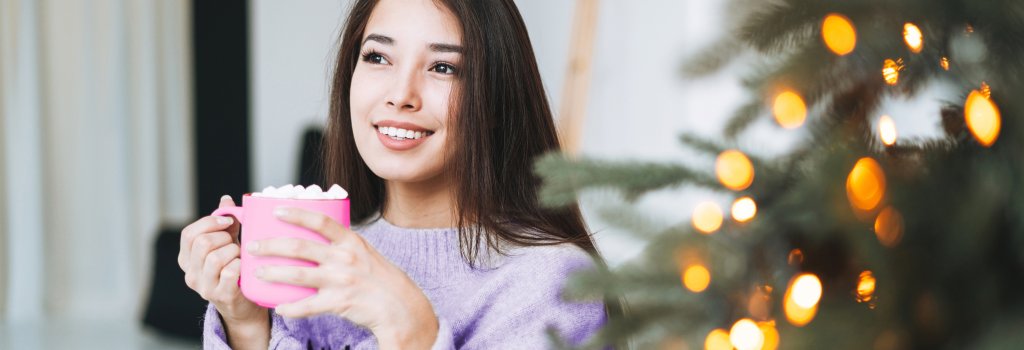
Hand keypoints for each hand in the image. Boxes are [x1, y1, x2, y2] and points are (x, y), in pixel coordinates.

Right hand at [179, 195, 268, 346]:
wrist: (244, 306)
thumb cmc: (235, 269)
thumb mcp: (227, 244)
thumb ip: (225, 223)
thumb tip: (226, 199)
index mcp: (187, 259)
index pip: (189, 234)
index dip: (209, 222)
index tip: (228, 221)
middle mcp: (190, 273)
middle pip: (202, 243)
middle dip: (224, 237)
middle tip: (235, 242)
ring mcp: (203, 287)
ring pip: (215, 257)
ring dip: (234, 251)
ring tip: (240, 256)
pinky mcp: (221, 295)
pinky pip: (230, 271)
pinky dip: (240, 264)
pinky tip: (244, 267)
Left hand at [248, 207, 438, 348]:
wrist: (399, 306)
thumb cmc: (381, 279)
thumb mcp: (365, 253)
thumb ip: (342, 246)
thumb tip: (316, 236)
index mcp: (351, 242)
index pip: (320, 221)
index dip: (296, 214)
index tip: (276, 211)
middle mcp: (344, 258)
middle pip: (300, 247)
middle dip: (271, 245)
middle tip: (253, 246)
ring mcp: (340, 281)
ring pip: (298, 275)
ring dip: (273, 273)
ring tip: (257, 273)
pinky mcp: (338, 302)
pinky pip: (308, 306)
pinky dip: (291, 308)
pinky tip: (279, 308)